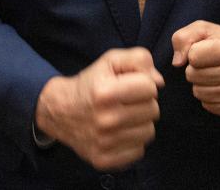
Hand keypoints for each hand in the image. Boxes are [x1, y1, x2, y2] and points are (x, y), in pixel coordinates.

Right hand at [35, 48, 162, 169]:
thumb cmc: (91, 83)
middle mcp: (105, 120)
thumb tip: (159, 82)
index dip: (143, 83)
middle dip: (144, 103)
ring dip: (140, 123)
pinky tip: (119, 133)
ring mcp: (104, 143)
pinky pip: (139, 152)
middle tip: (127, 102)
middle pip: (153, 110)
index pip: (151, 88)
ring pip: (149, 132)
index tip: (130, 85)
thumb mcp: (111, 60)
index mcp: (106, 92)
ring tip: (124, 116)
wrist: (60, 111)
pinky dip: (132, 141)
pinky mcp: (104, 160)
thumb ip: (139, 59)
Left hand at [172, 21, 219, 116]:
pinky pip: (207, 105)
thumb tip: (177, 62)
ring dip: (200, 83)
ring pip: (198, 92)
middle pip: (193, 76)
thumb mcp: (204, 29)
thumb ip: (184, 37)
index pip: (193, 56)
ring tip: (214, 73)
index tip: (205, 50)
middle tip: (209, 63)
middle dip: (195, 69)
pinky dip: (209, 95)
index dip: (194, 52)